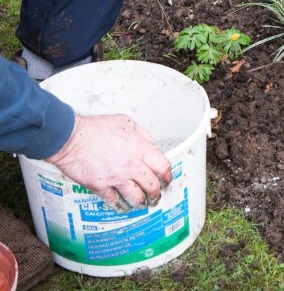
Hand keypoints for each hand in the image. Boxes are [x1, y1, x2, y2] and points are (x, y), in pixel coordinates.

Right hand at [47, 114, 171, 212]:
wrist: (70, 137)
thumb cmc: (95, 128)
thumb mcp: (126, 122)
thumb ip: (142, 134)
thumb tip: (150, 143)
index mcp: (140, 149)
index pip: (163, 166)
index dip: (168, 175)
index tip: (167, 179)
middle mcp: (131, 165)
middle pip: (152, 185)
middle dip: (157, 193)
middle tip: (157, 195)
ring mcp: (116, 178)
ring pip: (136, 197)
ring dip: (142, 202)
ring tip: (143, 204)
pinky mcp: (100, 186)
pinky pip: (115, 201)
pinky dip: (121, 206)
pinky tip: (123, 207)